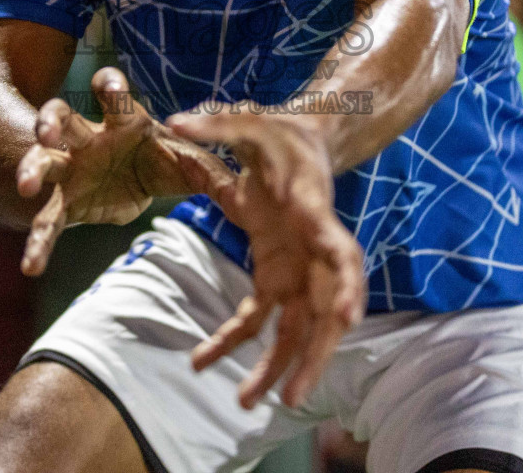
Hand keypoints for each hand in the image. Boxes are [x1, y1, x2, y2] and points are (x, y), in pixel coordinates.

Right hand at [15, 68, 230, 276]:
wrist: (138, 184)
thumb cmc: (162, 159)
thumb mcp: (189, 163)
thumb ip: (209, 168)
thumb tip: (245, 177)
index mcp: (124, 121)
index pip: (112, 95)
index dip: (110, 86)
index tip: (110, 87)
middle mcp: (90, 137)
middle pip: (62, 118)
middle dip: (50, 122)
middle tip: (46, 133)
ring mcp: (72, 168)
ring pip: (43, 160)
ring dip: (30, 167)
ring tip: (26, 186)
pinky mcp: (66, 201)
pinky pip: (48, 220)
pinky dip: (38, 243)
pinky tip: (30, 266)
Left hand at [168, 106, 365, 409]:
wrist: (297, 143)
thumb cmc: (277, 134)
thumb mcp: (248, 122)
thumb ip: (214, 124)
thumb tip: (174, 121)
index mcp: (314, 211)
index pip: (339, 251)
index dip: (346, 284)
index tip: (348, 317)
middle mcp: (314, 248)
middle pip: (325, 308)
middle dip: (314, 353)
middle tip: (293, 395)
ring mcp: (299, 267)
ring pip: (297, 326)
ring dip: (278, 365)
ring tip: (247, 401)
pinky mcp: (277, 274)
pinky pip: (261, 316)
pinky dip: (236, 339)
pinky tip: (204, 359)